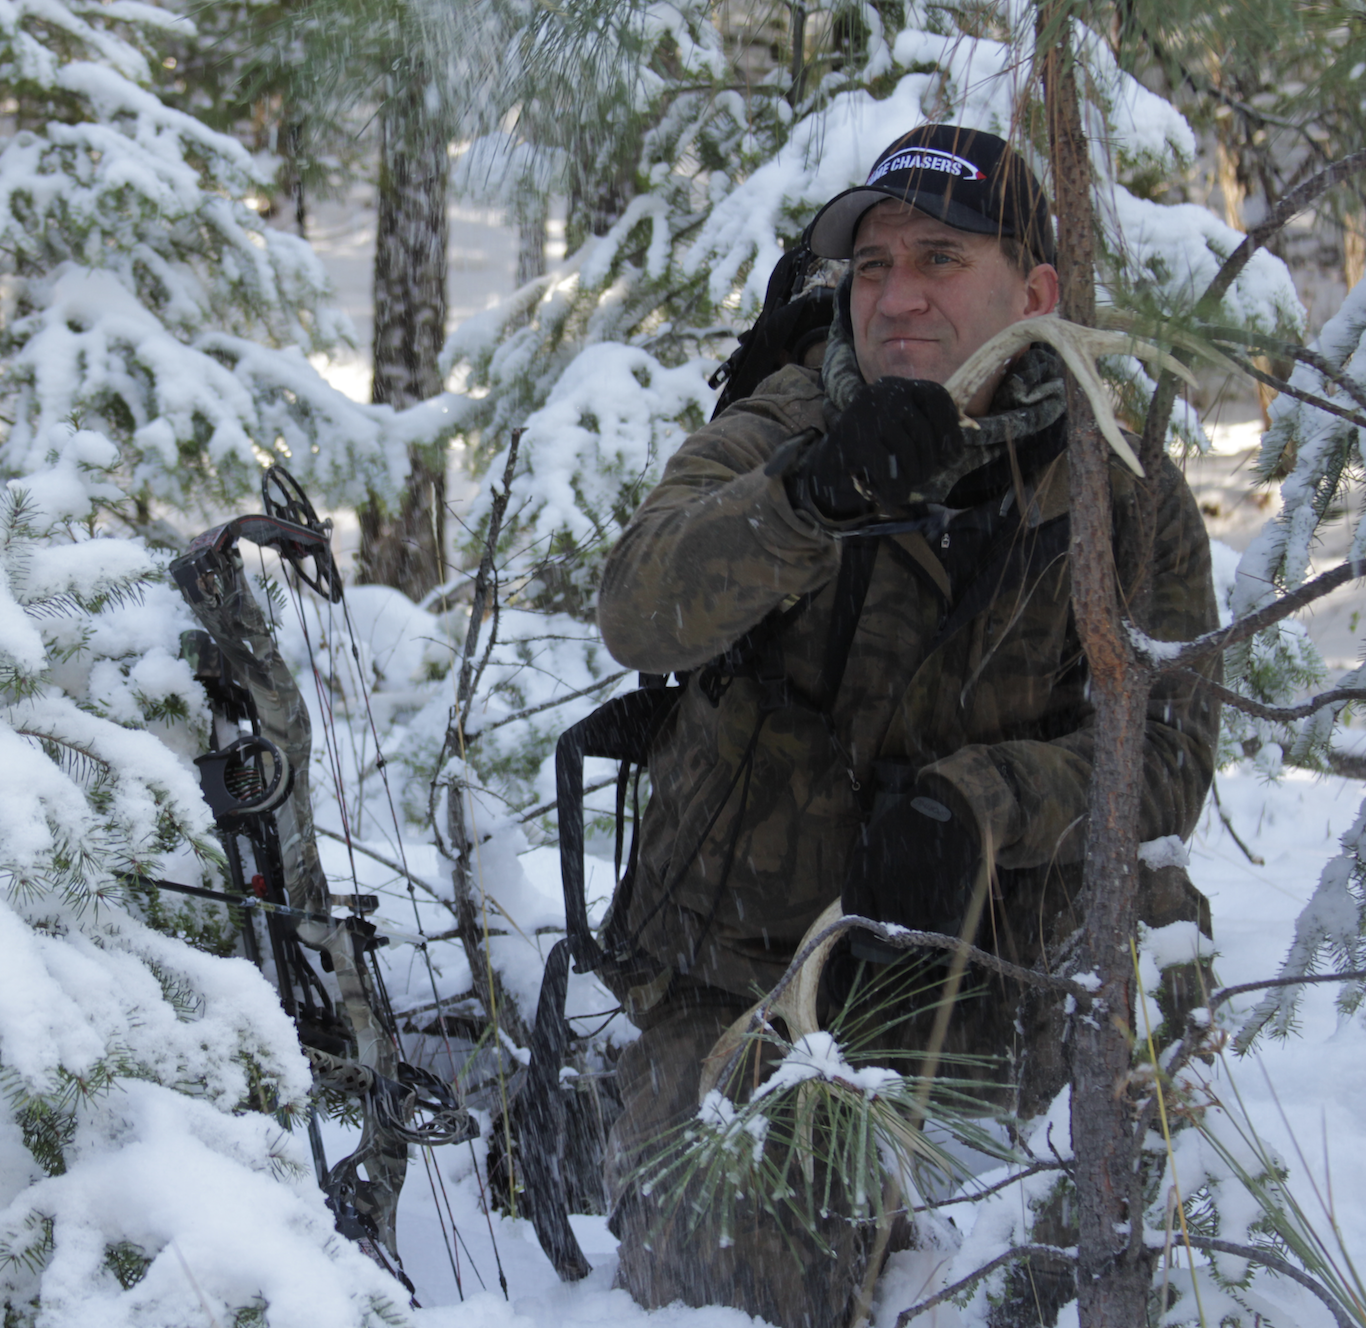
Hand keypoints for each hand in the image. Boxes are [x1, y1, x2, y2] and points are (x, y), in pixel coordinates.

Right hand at [796, 378, 962, 519]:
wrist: (826, 465)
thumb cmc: (871, 449)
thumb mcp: (899, 430)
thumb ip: (925, 429)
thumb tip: (961, 444)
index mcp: (897, 386)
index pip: (937, 397)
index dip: (950, 429)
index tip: (952, 455)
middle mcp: (883, 392)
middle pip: (923, 429)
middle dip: (929, 460)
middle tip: (924, 477)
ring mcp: (868, 414)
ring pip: (907, 450)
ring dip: (913, 474)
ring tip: (909, 485)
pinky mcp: (855, 440)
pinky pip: (887, 467)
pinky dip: (895, 487)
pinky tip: (895, 496)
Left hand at [840, 770, 981, 963]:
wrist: (946, 803)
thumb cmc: (908, 823)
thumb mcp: (876, 840)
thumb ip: (867, 873)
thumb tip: (865, 910)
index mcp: (865, 864)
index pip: (854, 906)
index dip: (863, 922)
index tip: (873, 927)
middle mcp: (885, 877)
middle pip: (886, 919)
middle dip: (895, 921)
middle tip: (907, 915)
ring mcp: (913, 883)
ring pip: (914, 919)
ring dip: (921, 914)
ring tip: (927, 898)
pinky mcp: (941, 885)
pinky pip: (940, 912)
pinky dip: (945, 908)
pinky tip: (945, 894)